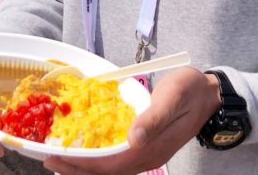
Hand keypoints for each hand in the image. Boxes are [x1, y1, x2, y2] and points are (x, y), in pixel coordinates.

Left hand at [43, 68, 221, 174]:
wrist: (210, 94)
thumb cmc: (190, 91)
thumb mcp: (172, 98)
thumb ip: (153, 119)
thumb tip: (133, 139)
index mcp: (152, 149)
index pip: (110, 165)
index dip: (82, 164)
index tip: (58, 156)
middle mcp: (147, 157)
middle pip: (106, 172)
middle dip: (76, 169)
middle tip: (48, 159)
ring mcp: (147, 154)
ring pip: (110, 169)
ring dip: (84, 166)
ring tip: (59, 158)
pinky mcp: (145, 147)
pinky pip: (116, 160)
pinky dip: (96, 158)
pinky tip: (83, 150)